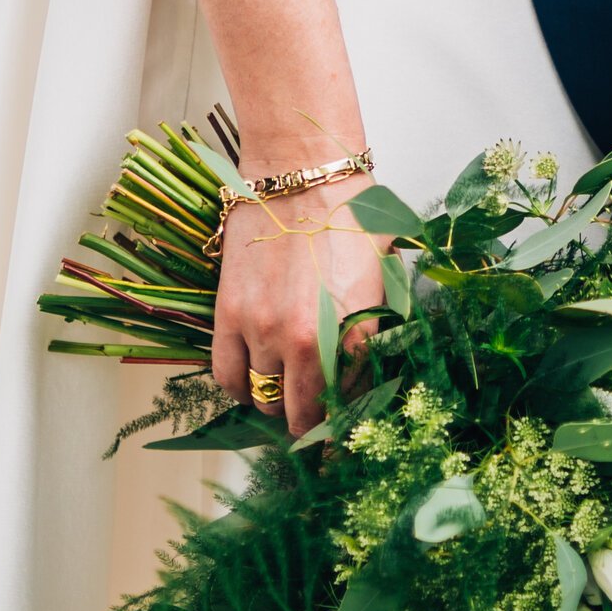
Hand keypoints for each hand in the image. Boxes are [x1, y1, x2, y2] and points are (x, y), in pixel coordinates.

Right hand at [211, 194, 388, 432]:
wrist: (301, 173)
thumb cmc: (350, 214)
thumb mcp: (383, 274)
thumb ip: (376, 327)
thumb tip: (367, 366)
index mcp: (355, 332)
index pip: (349, 407)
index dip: (344, 428)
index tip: (339, 437)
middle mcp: (309, 342)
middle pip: (302, 415)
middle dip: (308, 424)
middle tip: (308, 419)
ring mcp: (265, 331)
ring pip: (264, 399)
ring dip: (273, 400)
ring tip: (280, 390)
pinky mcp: (230, 316)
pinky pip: (228, 376)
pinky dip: (239, 386)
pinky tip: (250, 378)